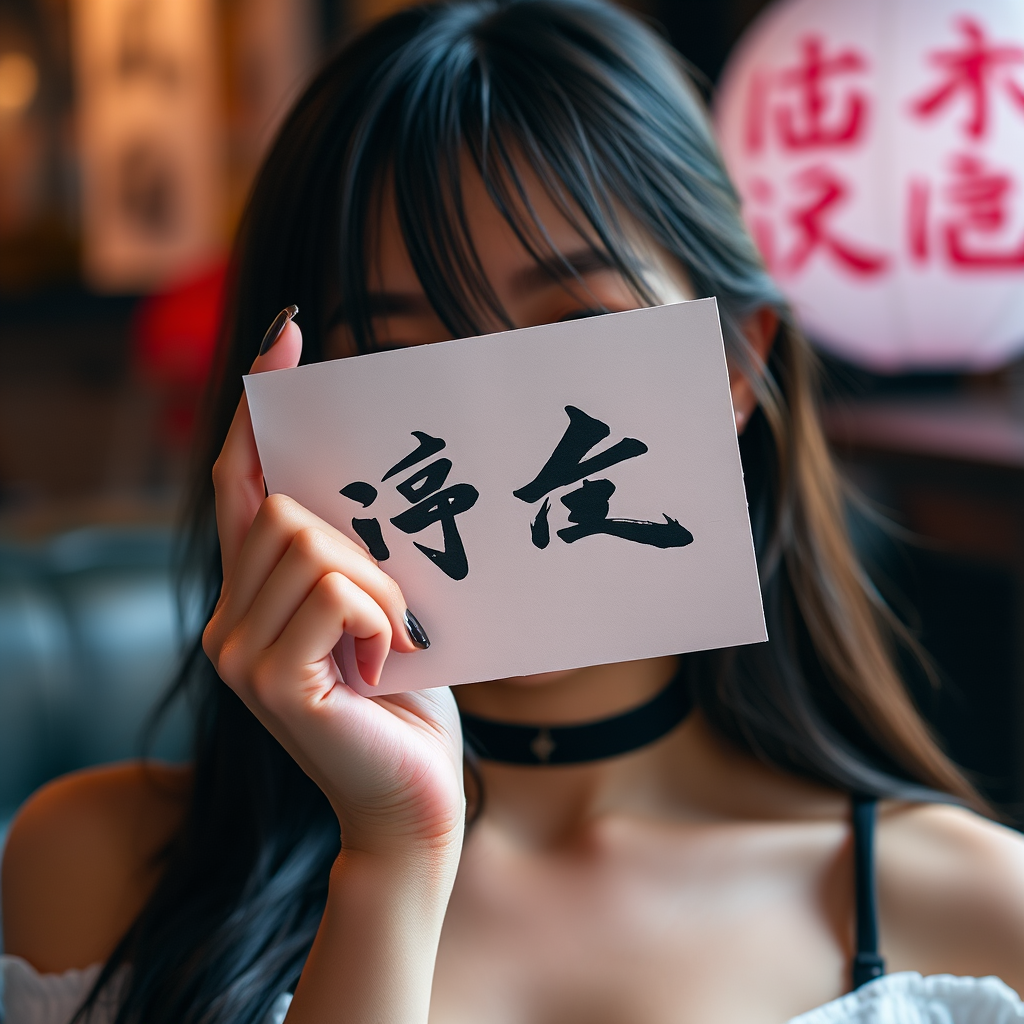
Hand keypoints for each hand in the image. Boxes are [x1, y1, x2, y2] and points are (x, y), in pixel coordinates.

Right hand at [203, 311, 464, 857]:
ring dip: (380, 586)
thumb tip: (364, 481)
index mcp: (252, 595)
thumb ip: (349, 553)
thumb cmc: (407, 701)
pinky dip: (380, 614)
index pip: (242, 479)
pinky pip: (333, 588)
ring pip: (310, 541)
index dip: (261, 405)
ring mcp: (237, 650)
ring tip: (395, 642)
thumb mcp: (379, 609)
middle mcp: (226, 617)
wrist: (414, 801)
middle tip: (398, 611)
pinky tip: (388, 662)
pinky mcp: (269, 678)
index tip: (286, 335)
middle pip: (284, 506)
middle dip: (363, 546)